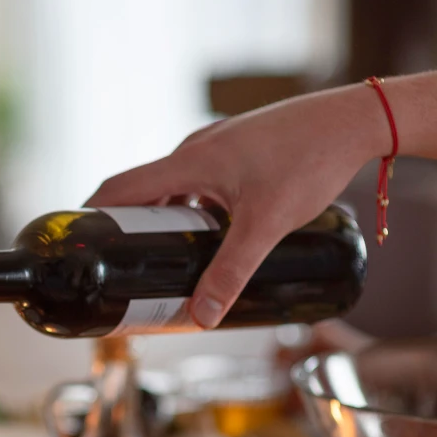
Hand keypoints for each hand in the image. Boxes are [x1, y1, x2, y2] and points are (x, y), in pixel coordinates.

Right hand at [85, 85, 387, 327]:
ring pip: (177, 188)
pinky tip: (216, 232)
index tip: (80, 242)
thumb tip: (202, 316)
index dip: (93, 214)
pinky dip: (196, 208)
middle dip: (132, 228)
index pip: (120, 187)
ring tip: (172, 258)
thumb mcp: (267, 225)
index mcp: (189, 161)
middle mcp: (196, 148)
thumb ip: (233, 273)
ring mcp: (218, 145)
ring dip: (169, 220)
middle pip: (145, 192)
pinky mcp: (239, 148)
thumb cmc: (311, 160)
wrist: (357, 120)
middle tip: (128, 265)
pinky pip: (202, 181)